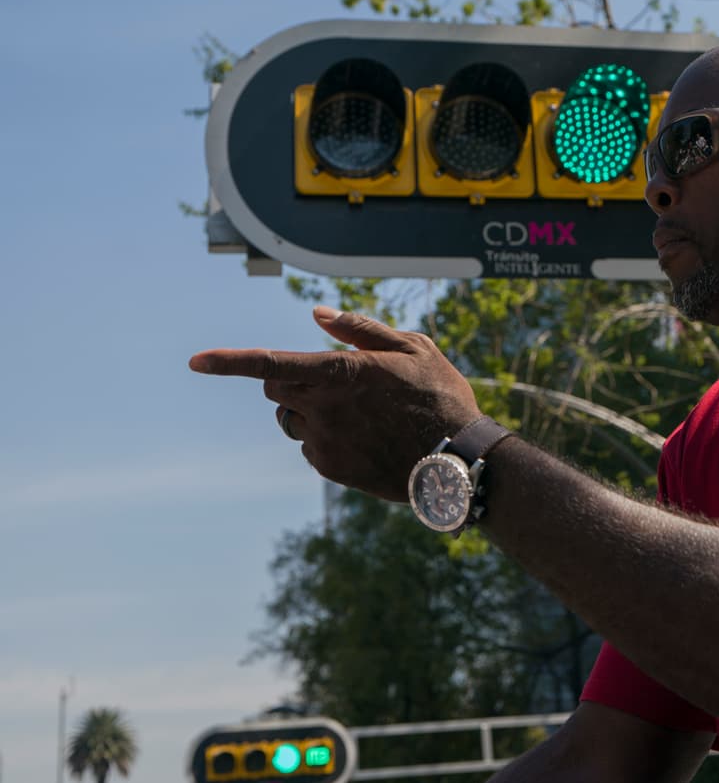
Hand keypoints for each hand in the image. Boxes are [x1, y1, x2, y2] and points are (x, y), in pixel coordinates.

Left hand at [189, 306, 481, 500]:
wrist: (458, 462)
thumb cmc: (441, 397)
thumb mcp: (414, 348)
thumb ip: (361, 329)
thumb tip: (318, 314)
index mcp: (341, 372)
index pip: (270, 363)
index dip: (229, 361)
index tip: (196, 361)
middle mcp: (324, 407)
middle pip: (276, 387)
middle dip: (291, 379)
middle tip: (335, 381)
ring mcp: (325, 441)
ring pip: (291, 418)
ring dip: (309, 409)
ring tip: (358, 414)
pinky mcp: (330, 468)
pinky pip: (310, 446)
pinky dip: (327, 437)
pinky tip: (365, 438)